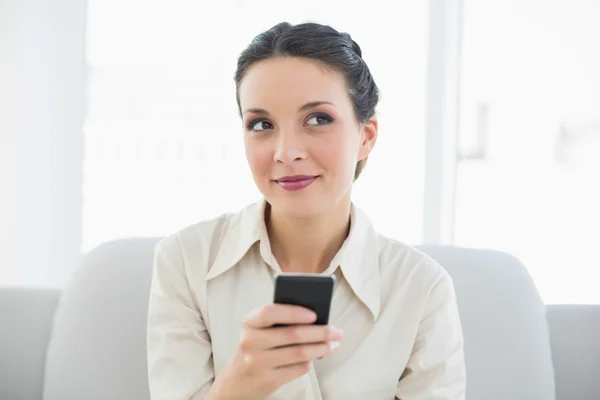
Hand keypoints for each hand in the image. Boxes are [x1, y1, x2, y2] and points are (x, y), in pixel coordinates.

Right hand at [208, 304, 342, 398]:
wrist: (238, 380)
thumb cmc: (258, 346)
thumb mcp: (261, 329)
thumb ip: (281, 320)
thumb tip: (318, 318)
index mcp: (249, 322)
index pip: (269, 312)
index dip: (293, 312)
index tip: (315, 314)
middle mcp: (250, 342)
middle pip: (292, 334)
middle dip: (320, 332)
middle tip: (337, 331)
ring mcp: (257, 362)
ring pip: (299, 353)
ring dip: (321, 348)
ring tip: (334, 345)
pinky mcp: (267, 380)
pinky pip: (297, 368)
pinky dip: (311, 362)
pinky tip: (317, 356)